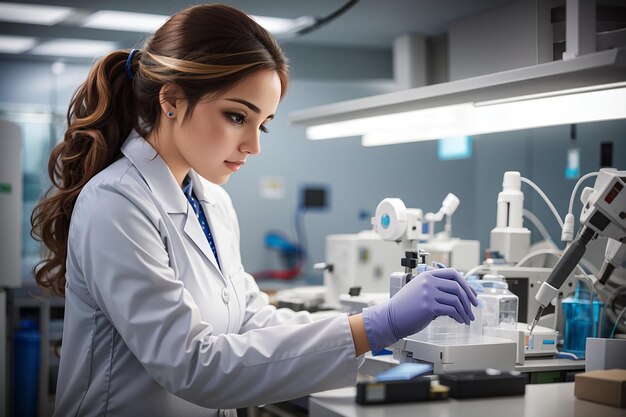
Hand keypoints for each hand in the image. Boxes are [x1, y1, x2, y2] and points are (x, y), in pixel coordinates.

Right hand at [362, 268, 478, 352]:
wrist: (390, 318)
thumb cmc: (404, 307)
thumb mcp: (419, 291)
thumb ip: (436, 289)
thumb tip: (457, 297)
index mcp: (427, 275)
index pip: (453, 273)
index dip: (466, 284)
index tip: (472, 294)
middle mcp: (428, 282)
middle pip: (457, 286)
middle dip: (469, 299)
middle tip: (474, 308)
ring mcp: (428, 293)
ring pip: (456, 299)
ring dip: (465, 311)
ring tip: (467, 318)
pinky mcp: (428, 306)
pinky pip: (451, 310)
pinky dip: (459, 316)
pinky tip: (460, 320)